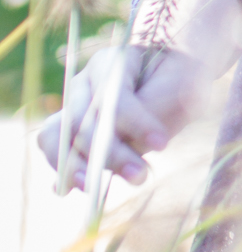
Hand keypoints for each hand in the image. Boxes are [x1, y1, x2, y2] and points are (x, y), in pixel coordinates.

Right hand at [37, 44, 212, 194]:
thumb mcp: (176, 87)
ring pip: (56, 135)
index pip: (114, 96)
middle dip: (110, 153)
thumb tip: (134, 142)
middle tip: (140, 175)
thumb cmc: (174, 81)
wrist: (168, 81)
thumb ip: (154, 109)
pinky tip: (66, 188)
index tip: (162, 144)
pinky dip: (60, 169)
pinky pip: (54, 148)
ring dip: (74, 165)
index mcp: (112, 62)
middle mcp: (85, 83)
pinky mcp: (71, 131)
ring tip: (92, 186)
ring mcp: (73, 106)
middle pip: (84, 121)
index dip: (136, 123)